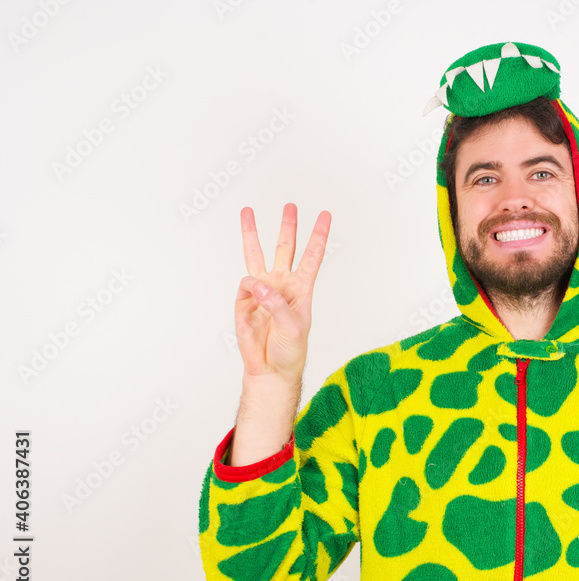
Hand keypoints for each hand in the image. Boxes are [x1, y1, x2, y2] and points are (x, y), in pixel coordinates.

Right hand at [235, 203, 330, 383]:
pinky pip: (245, 286)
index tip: (325, 215)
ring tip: (247, 211)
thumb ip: (276, 304)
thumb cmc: (289, 350)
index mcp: (301, 289)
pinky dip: (249, 292)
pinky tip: (253, 300)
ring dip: (252, 233)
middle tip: (289, 205)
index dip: (318, 236)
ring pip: (256, 255)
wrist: (270, 369)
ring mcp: (262, 291)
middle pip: (284, 249)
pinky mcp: (245, 301)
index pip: (312, 256)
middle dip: (287, 226)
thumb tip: (258, 285)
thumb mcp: (293, 328)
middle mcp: (282, 285)